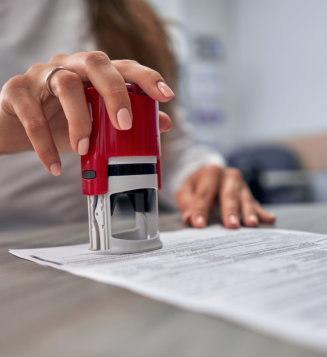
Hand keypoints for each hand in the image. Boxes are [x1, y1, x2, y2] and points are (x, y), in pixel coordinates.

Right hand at [0, 51, 172, 175]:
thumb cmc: (63, 121)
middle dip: (115, 92)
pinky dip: (44, 145)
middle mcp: (70, 66)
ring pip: (65, 84)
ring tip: (84, 150)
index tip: (166, 95)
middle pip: (96, 63)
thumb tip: (164, 123)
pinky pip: (32, 115)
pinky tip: (55, 166)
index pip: (123, 66)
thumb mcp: (98, 122)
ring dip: (80, 121)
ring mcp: (41, 75)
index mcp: (93, 73)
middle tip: (124, 124)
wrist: (18, 125)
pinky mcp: (17, 91)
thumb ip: (128, 120)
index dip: (146, 77)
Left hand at [176, 165, 275, 228]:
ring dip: (248, 212)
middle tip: (231, 226)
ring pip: (245, 199)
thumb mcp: (186, 192)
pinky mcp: (248, 194)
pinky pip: (256, 204)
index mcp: (211, 172)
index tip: (199, 225)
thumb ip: (187, 204)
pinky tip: (269, 219)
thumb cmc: (196, 186)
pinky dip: (262, 212)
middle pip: (229, 194)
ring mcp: (241, 185)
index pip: (205, 193)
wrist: (210, 175)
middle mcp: (229, 176)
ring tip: (251, 224)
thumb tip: (189, 219)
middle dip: (230, 210)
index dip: (201, 209)